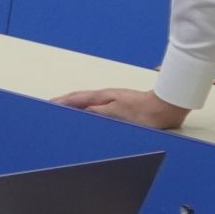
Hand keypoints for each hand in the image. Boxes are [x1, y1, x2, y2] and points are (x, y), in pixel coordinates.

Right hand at [54, 87, 189, 129]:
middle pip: (79, 99)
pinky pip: (96, 108)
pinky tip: (89, 116)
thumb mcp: (117, 113)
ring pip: (87, 103)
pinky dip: (87, 110)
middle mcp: (106, 97)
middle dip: (64, 102)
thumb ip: (97, 111)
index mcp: (102, 97)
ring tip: (65, 111)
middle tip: (51, 107)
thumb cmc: (145, 112)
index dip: (60, 102)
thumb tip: (79, 111)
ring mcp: (113, 101)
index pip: (75, 99)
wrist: (166, 108)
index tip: (48, 105)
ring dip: (75, 105)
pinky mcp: (120, 107)